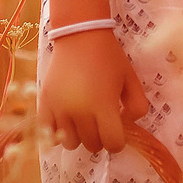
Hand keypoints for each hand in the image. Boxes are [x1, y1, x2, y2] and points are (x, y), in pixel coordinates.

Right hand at [39, 30, 149, 152]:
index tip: (116, 130)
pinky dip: (58, 131)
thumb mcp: (132, 80)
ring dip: (79, 136)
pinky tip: (66, 119)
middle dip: (100, 137)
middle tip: (100, 121)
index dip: (118, 141)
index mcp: (103, 106)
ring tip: (82, 120)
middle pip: (92, 145)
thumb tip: (125, 125)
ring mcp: (59, 109)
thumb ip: (138, 107)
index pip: (113, 144)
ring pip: (71, 143)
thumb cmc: (108, 58)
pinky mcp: (44, 104)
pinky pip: (49, 133)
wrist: (79, 36)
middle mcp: (79, 111)